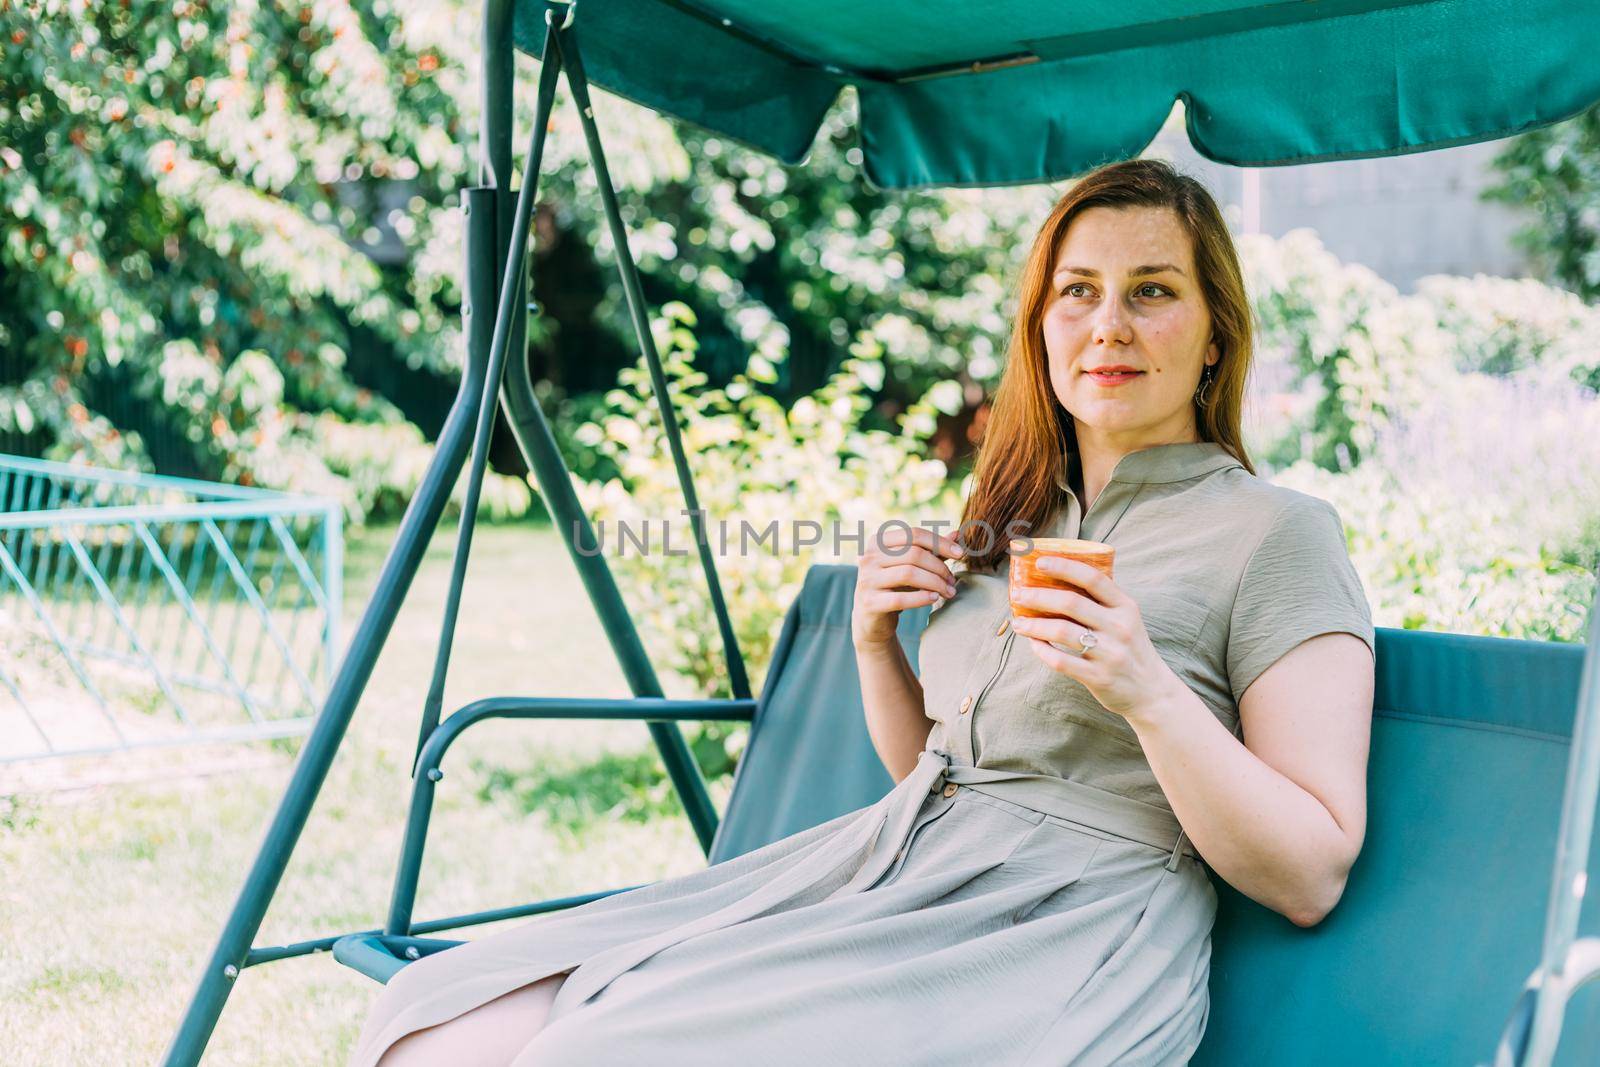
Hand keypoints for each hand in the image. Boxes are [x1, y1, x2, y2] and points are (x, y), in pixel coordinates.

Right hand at [852, 524, 963, 649]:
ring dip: (935, 583)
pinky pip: (900, 598)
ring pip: (908, 574)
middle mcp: (869, 557)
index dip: (940, 542)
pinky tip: (934, 599)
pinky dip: (921, 598)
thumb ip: (932, 550)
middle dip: (939, 567)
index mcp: (878, 541)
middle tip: (952, 581)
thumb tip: (957, 534)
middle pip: (914, 554)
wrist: (872, 617)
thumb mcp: (912, 566)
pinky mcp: (869, 602)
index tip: (960, 554)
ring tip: (948, 592)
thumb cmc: (895, 585)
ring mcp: (867, 579)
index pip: (914, 534)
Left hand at [1009, 556, 1177, 724]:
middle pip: (1071, 603)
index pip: (1093, 578)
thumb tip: (1060, 577)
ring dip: (1033, 625)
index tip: (1039, 562)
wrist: (1153, 692)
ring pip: (1062, 632)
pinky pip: (1061, 661)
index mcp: (1125, 607)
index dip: (1064, 567)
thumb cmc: (1131, 649)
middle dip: (1037, 596)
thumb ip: (1102, 601)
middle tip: (1016, 594)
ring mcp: (1110, 653)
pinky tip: (1033, 644)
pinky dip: (1042, 651)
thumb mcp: (1126, 620)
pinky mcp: (1099, 677)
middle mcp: (1119, 627)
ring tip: (1017, 622)